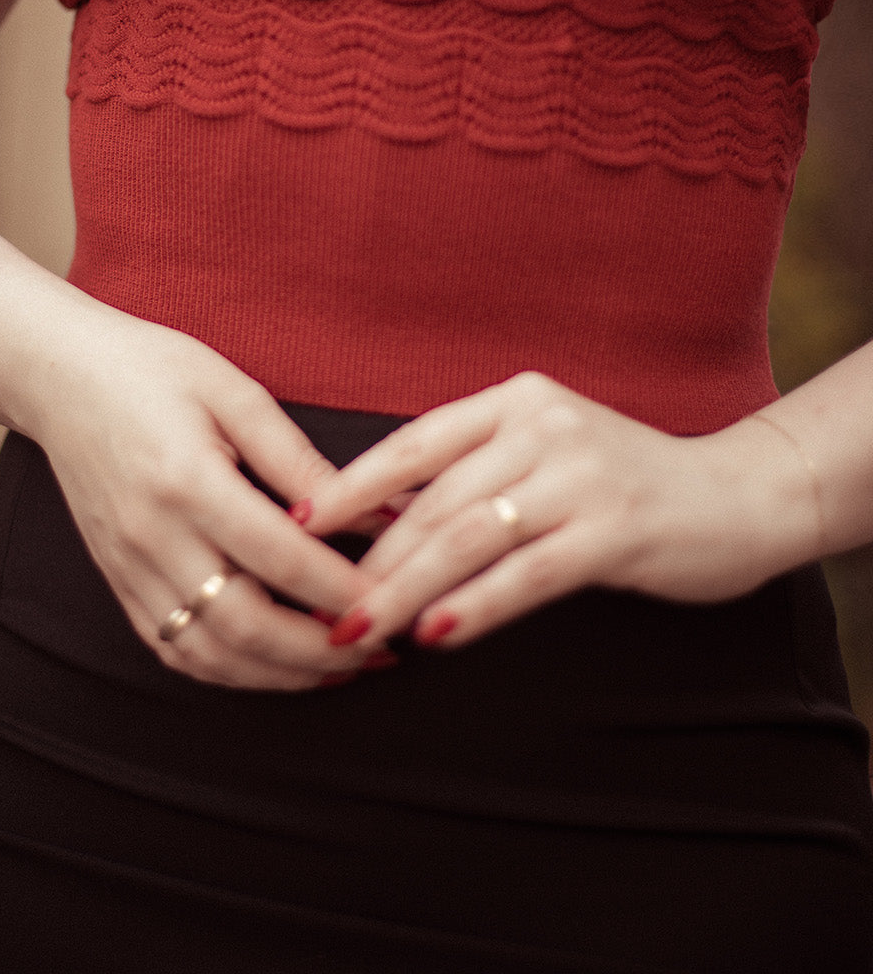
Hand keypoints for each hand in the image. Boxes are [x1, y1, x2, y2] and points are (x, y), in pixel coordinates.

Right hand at [35, 311, 380, 690]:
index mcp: (187, 480)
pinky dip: (230, 670)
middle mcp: (152, 536)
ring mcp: (128, 567)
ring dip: (280, 674)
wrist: (59, 374)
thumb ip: (301, 460)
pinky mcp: (117, 582)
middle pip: (244, 625)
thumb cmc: (152, 369)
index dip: (341, 589)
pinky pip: (174, 648)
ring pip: (208, 654)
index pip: (280, 557)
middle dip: (320, 651)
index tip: (391, 600)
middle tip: (379, 648)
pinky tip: (275, 663)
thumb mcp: (235, 393)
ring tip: (340, 666)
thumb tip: (375, 509)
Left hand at [293, 372, 821, 651]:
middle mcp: (543, 425)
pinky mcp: (612, 530)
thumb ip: (474, 471)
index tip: (296, 524)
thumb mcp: (545, 452)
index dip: (350, 485)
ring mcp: (579, 476)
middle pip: (433, 499)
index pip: (413, 443)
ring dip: (406, 588)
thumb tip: (379, 516)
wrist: (737, 496)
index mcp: (516, 400)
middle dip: (371, 558)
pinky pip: (527, 574)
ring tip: (359, 627)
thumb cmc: (623, 481)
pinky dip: (476, 605)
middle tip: (320, 603)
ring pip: (468, 537)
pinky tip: (436, 633)